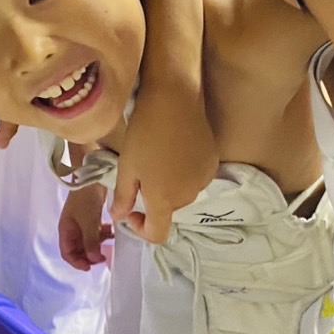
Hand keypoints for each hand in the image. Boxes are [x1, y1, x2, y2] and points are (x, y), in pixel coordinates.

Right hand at [57, 183, 111, 271]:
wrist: (93, 177)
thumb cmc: (86, 200)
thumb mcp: (88, 223)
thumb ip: (90, 242)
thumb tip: (93, 259)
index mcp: (65, 231)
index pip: (67, 253)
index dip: (77, 262)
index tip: (90, 267)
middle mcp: (72, 229)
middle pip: (78, 249)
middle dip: (89, 255)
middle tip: (103, 258)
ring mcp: (81, 223)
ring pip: (88, 241)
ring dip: (98, 245)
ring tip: (109, 243)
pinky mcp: (91, 218)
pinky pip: (96, 232)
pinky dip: (102, 234)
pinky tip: (111, 231)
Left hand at [114, 80, 216, 243]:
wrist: (174, 99)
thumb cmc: (145, 133)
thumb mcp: (127, 167)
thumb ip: (123, 197)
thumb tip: (120, 217)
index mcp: (164, 200)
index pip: (157, 234)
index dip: (141, 229)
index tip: (131, 211)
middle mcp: (188, 195)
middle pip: (169, 210)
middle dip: (154, 199)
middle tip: (140, 173)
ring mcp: (204, 179)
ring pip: (182, 194)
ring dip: (170, 186)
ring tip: (158, 159)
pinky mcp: (213, 164)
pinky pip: (195, 179)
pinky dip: (184, 174)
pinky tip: (176, 151)